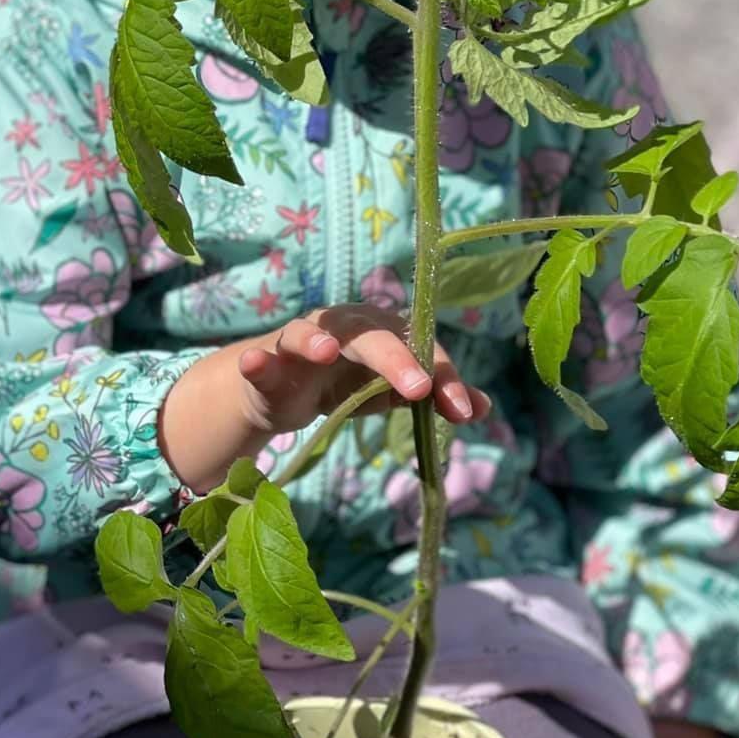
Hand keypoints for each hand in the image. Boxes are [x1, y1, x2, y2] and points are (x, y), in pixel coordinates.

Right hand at [236, 304, 491, 438]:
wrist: (284, 392)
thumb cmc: (347, 385)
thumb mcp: (392, 392)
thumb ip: (434, 396)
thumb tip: (484, 407)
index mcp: (383, 330)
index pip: (421, 348)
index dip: (444, 377)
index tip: (464, 411)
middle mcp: (344, 326)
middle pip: (372, 335)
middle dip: (396, 360)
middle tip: (419, 389)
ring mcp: (301, 341)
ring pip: (308, 333)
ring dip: (316, 339)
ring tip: (326, 353)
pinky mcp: (267, 363)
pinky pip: (261, 360)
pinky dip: (257, 361)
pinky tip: (254, 362)